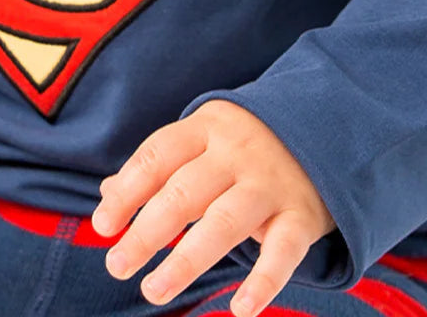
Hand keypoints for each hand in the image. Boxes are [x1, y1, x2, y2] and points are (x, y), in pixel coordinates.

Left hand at [91, 99, 334, 316]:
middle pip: (185, 191)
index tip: (102, 225)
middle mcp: (237, 152)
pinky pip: (283, 252)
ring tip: (153, 289)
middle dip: (146, 231)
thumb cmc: (244, 147)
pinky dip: (264, 282)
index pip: (158, 156)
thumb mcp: (203, 141)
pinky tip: (239, 310)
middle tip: (117, 265)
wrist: (324, 130)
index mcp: (207, 128)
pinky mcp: (302, 215)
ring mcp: (270, 182)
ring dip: (186, 260)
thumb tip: (108, 196)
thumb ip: (160, 167)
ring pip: (224, 222)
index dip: (127, 191)